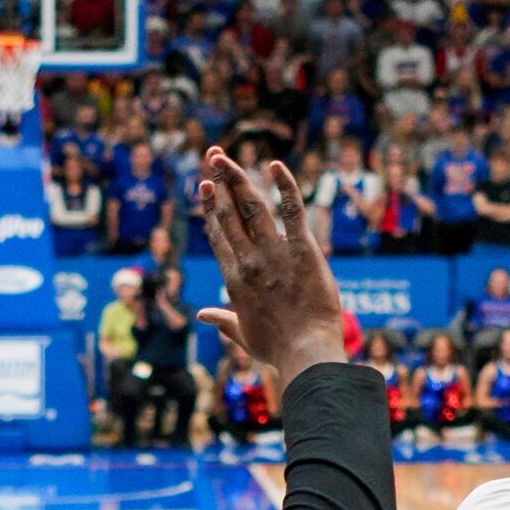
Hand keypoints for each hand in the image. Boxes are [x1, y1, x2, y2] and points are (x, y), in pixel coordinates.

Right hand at [195, 149, 352, 374]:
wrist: (306, 353)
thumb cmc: (278, 349)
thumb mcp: (244, 335)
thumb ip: (223, 321)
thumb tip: (203, 315)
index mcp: (234, 279)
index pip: (219, 235)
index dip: (211, 208)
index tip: (205, 186)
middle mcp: (249, 260)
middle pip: (230, 214)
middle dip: (220, 182)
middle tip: (213, 156)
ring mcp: (275, 253)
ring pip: (253, 207)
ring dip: (238, 178)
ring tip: (225, 156)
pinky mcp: (303, 250)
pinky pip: (293, 211)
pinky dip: (285, 186)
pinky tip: (276, 165)